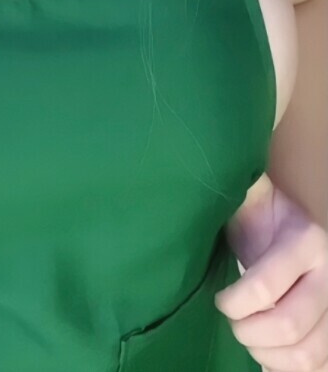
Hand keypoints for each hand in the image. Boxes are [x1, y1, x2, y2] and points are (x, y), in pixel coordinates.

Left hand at [214, 173, 327, 370]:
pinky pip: (321, 366)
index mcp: (307, 241)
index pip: (264, 288)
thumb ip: (237, 193)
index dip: (234, 303)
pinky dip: (290, 370)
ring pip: (308, 354)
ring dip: (270, 356)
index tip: (219, 300)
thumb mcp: (248, 199)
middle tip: (234, 324)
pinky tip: (269, 359)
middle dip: (250, 332)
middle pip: (290, 326)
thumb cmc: (258, 215)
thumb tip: (207, 171)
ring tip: (250, 340)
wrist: (287, 227)